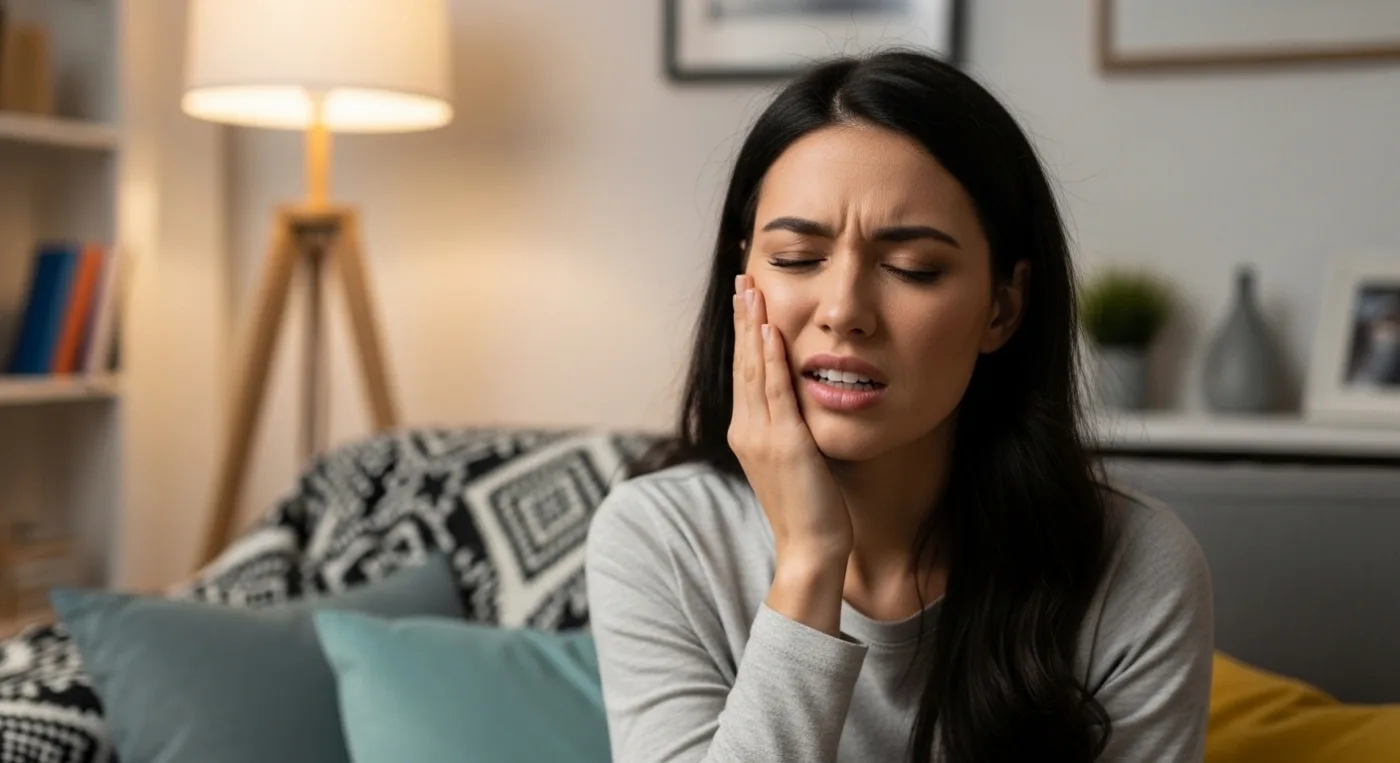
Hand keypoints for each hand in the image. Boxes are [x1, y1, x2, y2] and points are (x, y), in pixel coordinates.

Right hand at [730, 275, 851, 632]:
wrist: (811, 550)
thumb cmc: (811, 510)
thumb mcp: (798, 461)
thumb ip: (792, 430)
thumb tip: (803, 403)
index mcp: (748, 434)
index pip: (744, 373)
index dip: (744, 334)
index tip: (747, 301)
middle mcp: (747, 431)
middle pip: (742, 363)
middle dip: (743, 319)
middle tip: (742, 280)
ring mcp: (762, 437)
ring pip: (753, 370)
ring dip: (752, 326)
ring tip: (751, 291)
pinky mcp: (785, 445)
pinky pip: (775, 393)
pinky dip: (770, 359)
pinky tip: (771, 331)